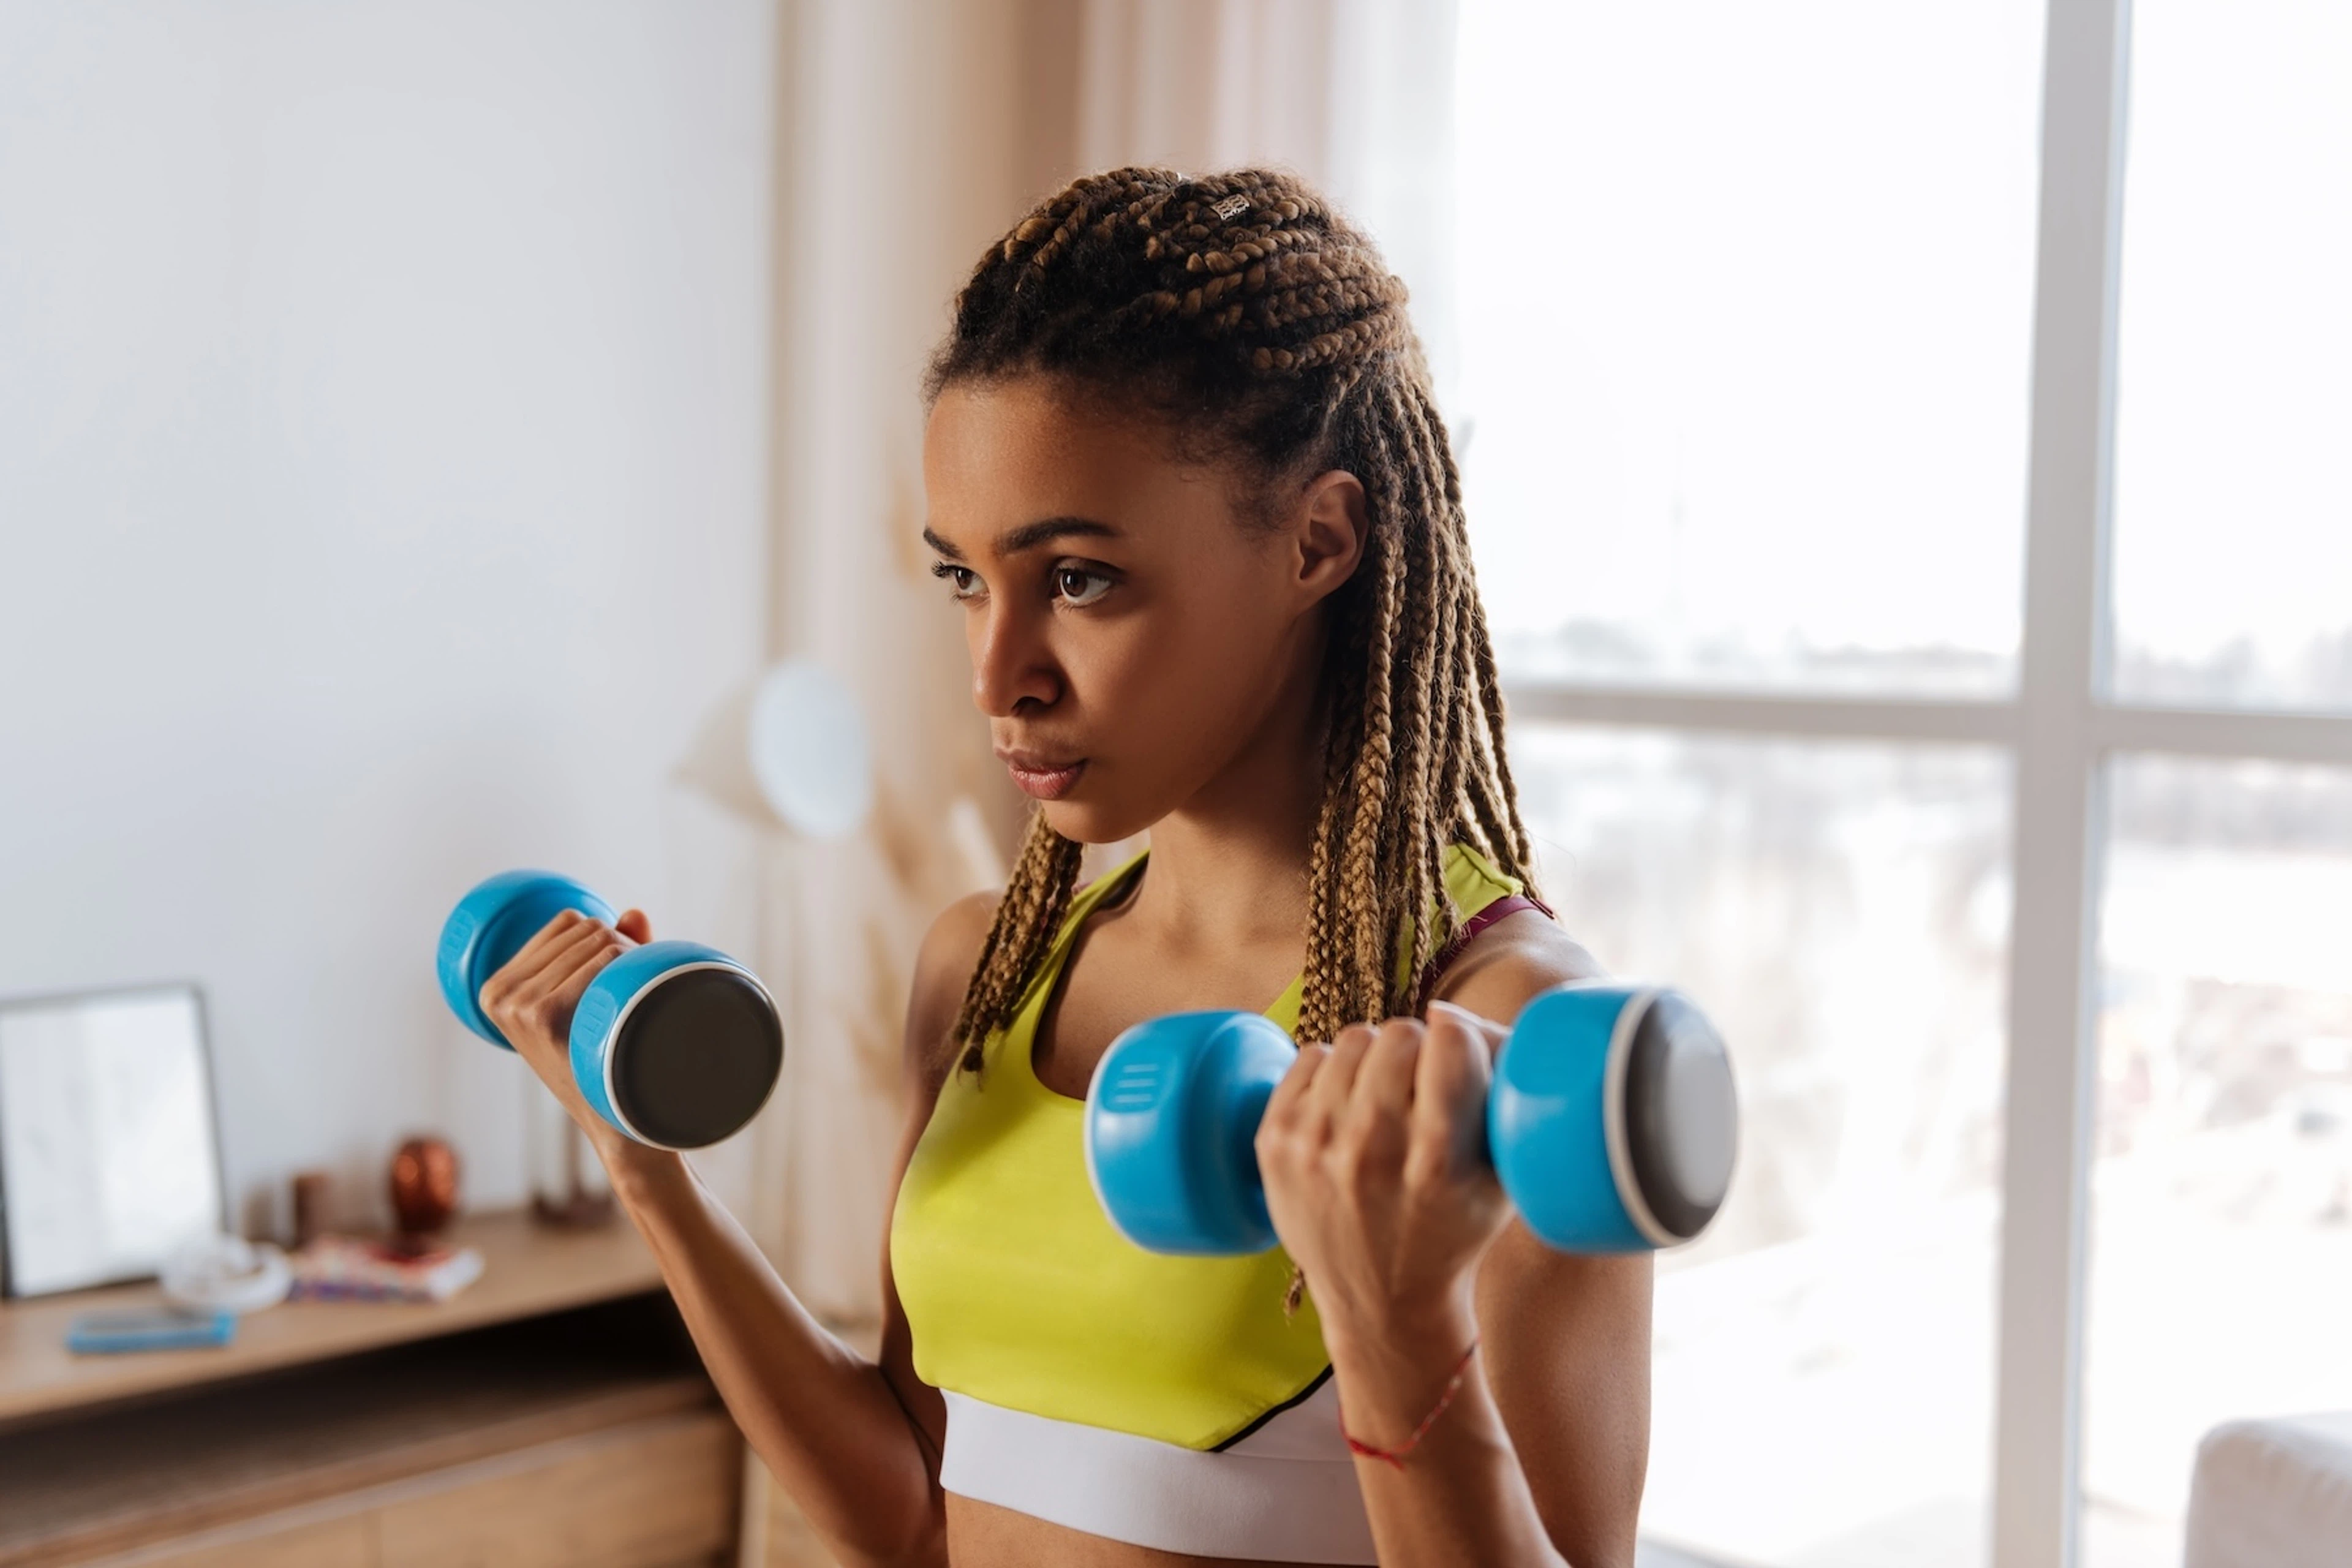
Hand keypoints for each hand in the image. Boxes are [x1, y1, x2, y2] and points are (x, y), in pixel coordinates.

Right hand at [477, 906, 652, 1147]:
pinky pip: (602, 958)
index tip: (615, 978)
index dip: (604, 938)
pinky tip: (632, 1000)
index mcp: (498, 987)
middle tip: (632, 991)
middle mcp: (500, 994)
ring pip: (595, 938)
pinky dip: (628, 967)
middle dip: (620, 946)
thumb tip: (634, 912)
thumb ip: (614, 951)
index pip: (567, 921)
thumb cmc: (607, 1059)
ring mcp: (517, 1005)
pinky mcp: (542, 1015)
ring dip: (629, 958)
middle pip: (582, 926)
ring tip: (634, 999)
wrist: (616, 1120)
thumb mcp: (593, 1002)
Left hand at [1255, 999, 1513, 1357]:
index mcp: (1435, 1163)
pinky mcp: (1274, 1142)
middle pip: (1400, 1033)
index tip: (1458, 1056)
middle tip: (1420, 1084)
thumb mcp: (1501, 1181)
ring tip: (1384, 1097)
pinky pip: (1310, 1057)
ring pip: (1354, 1039)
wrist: (1381, 1302)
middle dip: (1418, 1050)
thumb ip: (1500, 1101)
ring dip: (1375, 1059)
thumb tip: (1464, 1019)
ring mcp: (1314, 1145)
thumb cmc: (1452, 1232)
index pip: (1450, 1042)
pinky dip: (1333, 1073)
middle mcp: (1370, 1151)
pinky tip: (1347, 1107)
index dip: (1460, 1042)